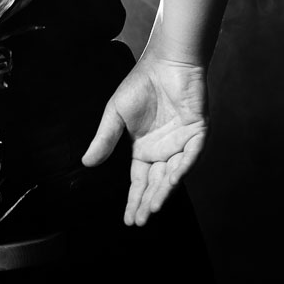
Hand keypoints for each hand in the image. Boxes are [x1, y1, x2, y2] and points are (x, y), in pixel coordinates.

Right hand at [81, 53, 207, 226]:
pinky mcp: (197, 133)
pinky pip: (190, 156)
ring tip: (153, 208)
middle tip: (140, 221)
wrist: (165, 62)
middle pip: (155, 184)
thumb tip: (87, 163)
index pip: (139, 182)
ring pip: (173, 175)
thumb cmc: (140, 84)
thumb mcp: (115, 115)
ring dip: (163, 192)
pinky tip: (171, 181)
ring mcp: (181, 144)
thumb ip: (105, 139)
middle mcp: (163, 152)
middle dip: (148, 203)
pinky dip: (182, 169)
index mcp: (143, 150)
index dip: (134, 200)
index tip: (129, 220)